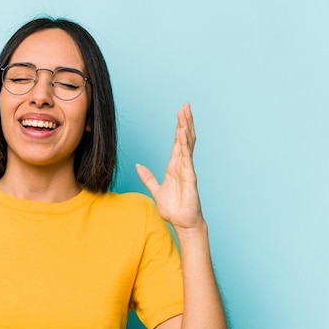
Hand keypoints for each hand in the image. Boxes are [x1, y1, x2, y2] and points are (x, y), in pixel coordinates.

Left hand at [136, 103, 203, 232]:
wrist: (183, 223)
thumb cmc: (174, 208)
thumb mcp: (156, 190)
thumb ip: (148, 177)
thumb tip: (139, 166)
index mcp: (174, 166)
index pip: (177, 142)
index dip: (178, 127)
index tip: (179, 112)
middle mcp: (182, 165)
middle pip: (184, 139)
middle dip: (185, 121)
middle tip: (186, 105)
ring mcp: (187, 170)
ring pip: (187, 144)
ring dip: (185, 128)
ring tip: (185, 112)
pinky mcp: (190, 178)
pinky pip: (186, 158)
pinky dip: (184, 145)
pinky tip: (182, 134)